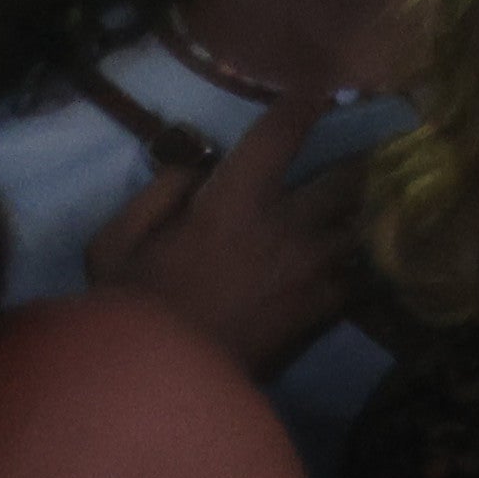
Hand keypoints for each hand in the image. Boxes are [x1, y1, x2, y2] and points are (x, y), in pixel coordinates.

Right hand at [76, 85, 360, 377]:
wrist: (158, 387)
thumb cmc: (129, 310)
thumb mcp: (114, 244)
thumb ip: (158, 194)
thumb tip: (197, 167)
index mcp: (234, 202)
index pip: (281, 135)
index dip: (304, 105)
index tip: (320, 90)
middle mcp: (286, 227)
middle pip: (345, 176)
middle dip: (357, 159)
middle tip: (364, 147)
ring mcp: (312, 269)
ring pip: (357, 225)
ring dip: (355, 214)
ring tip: (360, 205)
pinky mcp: (323, 310)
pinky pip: (355, 275)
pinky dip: (350, 267)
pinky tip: (344, 264)